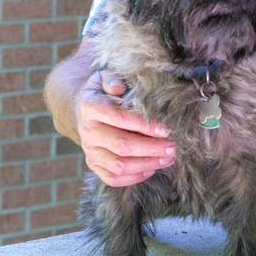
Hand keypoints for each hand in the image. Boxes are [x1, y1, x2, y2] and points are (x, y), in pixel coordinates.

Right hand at [76, 70, 175, 186]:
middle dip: (151, 148)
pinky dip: (133, 178)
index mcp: (90, 107)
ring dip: (147, 164)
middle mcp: (88, 131)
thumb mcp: (104, 77)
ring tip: (168, 158)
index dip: (144, 125)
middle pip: (121, 146)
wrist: (82, 109)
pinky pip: (112, 178)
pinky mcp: (93, 165)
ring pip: (118, 166)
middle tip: (173, 146)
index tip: (166, 129)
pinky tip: (151, 169)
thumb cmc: (102, 91)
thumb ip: (113, 79)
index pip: (119, 118)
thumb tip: (120, 87)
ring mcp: (89, 151)